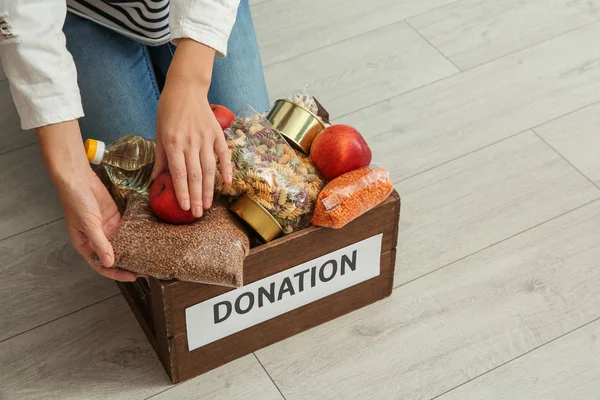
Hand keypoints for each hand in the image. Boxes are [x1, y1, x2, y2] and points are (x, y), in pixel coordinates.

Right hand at [37, 120, 138, 281]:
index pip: (101, 265)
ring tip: (148, 256)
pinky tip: (146, 239)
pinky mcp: (115, 217)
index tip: (132, 277)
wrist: (78, 178)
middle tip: (146, 269)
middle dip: (128, 264)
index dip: (116, 273)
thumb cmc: (76, 201)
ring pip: (122, 244)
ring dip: (133, 250)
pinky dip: (135, 235)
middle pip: (114, 256)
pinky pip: (126, 229)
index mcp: (85, 245)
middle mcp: (97, 239)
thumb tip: (109, 262)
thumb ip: (100, 243)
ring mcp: (106, 228)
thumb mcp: (88, 224)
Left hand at [152, 39, 232, 217]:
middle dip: (196, 197)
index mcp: (173, 142)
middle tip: (198, 214)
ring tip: (208, 205)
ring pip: (209, 168)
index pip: (178, 172)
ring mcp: (205, 138)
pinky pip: (223, 154)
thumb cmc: (169, 110)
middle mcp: (190, 142)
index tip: (185, 207)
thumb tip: (157, 179)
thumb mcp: (159, 132)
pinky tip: (227, 183)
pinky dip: (226, 168)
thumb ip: (161, 157)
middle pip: (195, 175)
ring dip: (209, 189)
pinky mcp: (216, 134)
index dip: (182, 191)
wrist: (186, 88)